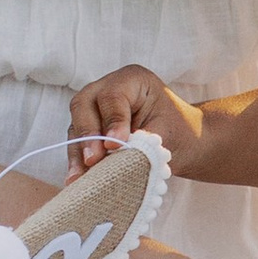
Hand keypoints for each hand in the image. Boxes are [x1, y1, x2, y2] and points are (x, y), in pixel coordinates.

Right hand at [70, 63, 206, 174]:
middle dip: (87, 135)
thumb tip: (114, 155)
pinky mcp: (88, 128)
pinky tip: (76, 178)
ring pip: (76, 126)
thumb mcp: (165, 133)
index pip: (113, 96)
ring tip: (80, 177)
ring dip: (77, 153)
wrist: (181, 141)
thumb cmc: (177, 132)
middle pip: (84, 106)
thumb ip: (140, 141)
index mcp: (132, 79)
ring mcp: (94, 107)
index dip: (112, 121)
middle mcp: (107, 88)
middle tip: (93, 160)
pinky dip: (77, 161)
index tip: (114, 145)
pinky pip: (76, 143)